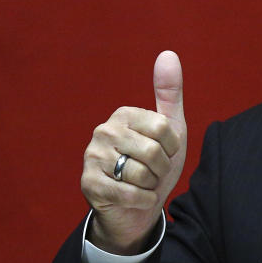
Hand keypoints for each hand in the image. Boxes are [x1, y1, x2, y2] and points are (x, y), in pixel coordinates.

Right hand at [81, 51, 186, 253]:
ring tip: (141, 184)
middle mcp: (103, 131)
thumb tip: (168, 53)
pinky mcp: (89, 184)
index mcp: (124, 114)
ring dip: (151, 185)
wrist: (137, 208)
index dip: (172, 148)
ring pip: (141, 174)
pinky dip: (143, 200)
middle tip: (152, 173)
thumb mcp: (170, 130)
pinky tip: (136, 198)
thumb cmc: (155, 166)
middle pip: (153, 152)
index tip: (163, 153)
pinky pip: (130, 193)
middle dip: (161, 169)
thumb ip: (169, 94)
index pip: (164, 128)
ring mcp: (92, 157)